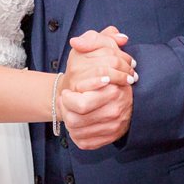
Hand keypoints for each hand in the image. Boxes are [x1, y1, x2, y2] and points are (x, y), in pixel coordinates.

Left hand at [60, 27, 134, 149]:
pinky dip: (77, 135)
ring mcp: (114, 127)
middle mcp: (116, 111)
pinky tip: (77, 124)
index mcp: (113, 91)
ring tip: (70, 111)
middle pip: (76, 120)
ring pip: (78, 132)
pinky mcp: (110, 138)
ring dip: (69, 122)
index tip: (67, 92)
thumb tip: (76, 42)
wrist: (117, 92)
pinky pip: (85, 142)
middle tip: (65, 101)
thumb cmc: (106, 70)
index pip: (79, 104)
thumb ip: (91, 40)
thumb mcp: (102, 48)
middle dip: (65, 111)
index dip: (66, 99)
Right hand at [61, 27, 135, 92]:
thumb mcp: (93, 54)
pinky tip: (118, 87)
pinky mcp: (78, 89)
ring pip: (105, 70)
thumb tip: (123, 38)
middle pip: (108, 58)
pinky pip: (96, 83)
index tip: (131, 62)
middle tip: (133, 74)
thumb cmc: (86, 73)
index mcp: (80, 49)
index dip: (122, 54)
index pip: (107, 46)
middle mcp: (76, 61)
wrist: (70, 97)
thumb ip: (107, 40)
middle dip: (124, 65)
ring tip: (129, 81)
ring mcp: (76, 75)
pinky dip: (109, 83)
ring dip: (121, 76)